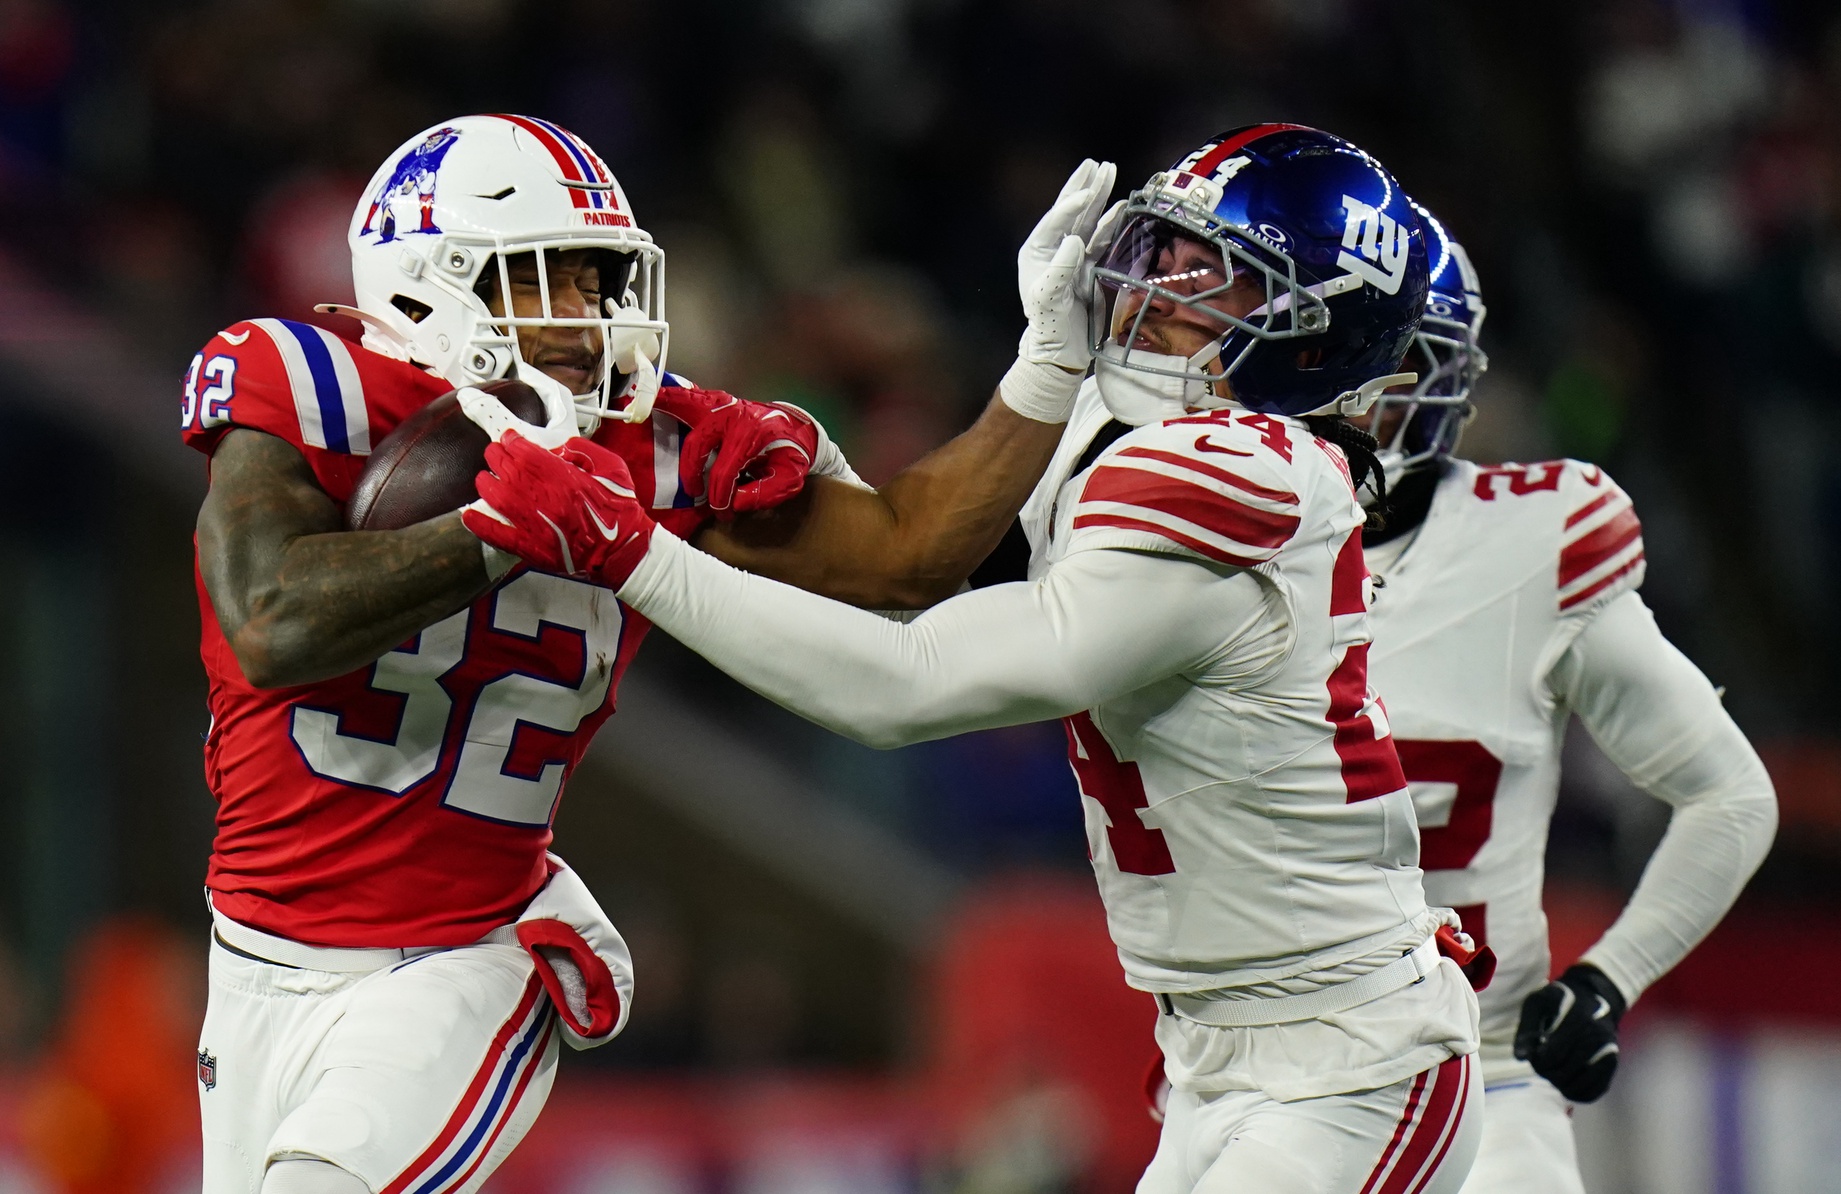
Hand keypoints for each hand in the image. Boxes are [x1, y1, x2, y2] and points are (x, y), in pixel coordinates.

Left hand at [462, 433, 656, 589]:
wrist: (622, 549)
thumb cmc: (618, 509)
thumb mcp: (611, 465)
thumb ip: (582, 449)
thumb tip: (556, 445)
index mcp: (563, 476)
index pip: (523, 450)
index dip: (512, 440)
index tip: (510, 438)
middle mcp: (544, 497)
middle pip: (505, 468)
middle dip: (496, 456)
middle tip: (495, 453)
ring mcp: (534, 523)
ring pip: (495, 496)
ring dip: (486, 483)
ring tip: (485, 478)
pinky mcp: (530, 547)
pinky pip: (496, 534)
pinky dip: (479, 523)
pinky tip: (469, 514)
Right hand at [652, 386, 820, 518]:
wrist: (797, 428)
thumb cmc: (791, 454)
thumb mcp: (790, 479)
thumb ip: (765, 493)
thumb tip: (734, 503)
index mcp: (752, 434)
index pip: (725, 470)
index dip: (720, 495)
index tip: (722, 512)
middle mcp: (734, 415)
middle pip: (698, 443)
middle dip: (692, 472)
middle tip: (696, 492)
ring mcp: (723, 405)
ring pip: (687, 406)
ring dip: (664, 410)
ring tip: (640, 413)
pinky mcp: (716, 403)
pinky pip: (688, 397)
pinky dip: (669, 396)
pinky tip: (651, 397)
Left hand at [1017, 158, 1119, 372]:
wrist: (1061, 350)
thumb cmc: (1048, 325)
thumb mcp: (1048, 298)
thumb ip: (1060, 268)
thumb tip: (1074, 240)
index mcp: (1037, 251)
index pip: (1056, 220)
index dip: (1072, 204)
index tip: (1087, 192)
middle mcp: (1055, 248)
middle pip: (1072, 211)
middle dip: (1085, 187)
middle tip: (1097, 164)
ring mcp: (1074, 256)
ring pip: (1089, 220)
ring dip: (1100, 197)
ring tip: (1110, 171)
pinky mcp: (1090, 266)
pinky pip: (1103, 238)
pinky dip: (1112, 221)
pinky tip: (1120, 206)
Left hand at [1513, 963, 1626, 1101]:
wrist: (1594, 996)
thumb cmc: (1560, 1000)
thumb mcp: (1537, 1003)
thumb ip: (1526, 1029)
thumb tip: (1521, 1058)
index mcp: (1578, 1018)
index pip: (1553, 1055)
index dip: (1537, 1061)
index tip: (1533, 1056)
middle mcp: (1597, 1036)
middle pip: (1564, 1072)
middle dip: (1546, 1073)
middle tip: (1540, 1065)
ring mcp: (1608, 1051)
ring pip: (1579, 1086)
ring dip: (1560, 1085)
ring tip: (1553, 1072)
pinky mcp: (1612, 1064)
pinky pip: (1596, 1091)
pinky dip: (1578, 1093)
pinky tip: (1566, 1085)